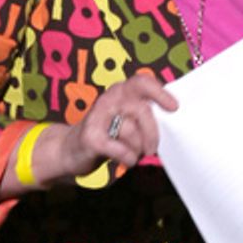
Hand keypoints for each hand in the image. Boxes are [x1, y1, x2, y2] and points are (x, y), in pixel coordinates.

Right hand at [55, 74, 178, 179]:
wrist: (69, 150)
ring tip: (133, 153)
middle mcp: (108, 99)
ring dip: (138, 149)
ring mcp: (97, 118)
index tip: (174, 107)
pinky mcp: (91, 138)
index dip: (160, 93)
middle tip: (152, 149)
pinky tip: (124, 160)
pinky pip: (122, 150)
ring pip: (132, 132)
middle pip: (141, 110)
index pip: (142, 82)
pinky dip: (128, 159)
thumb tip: (172, 118)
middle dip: (152, 133)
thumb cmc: (107, 134)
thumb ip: (144, 114)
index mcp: (120, 91)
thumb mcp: (125, 118)